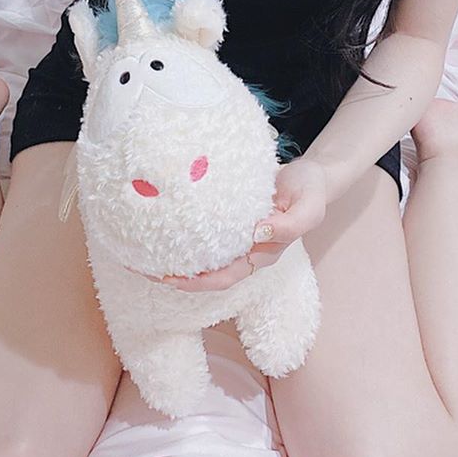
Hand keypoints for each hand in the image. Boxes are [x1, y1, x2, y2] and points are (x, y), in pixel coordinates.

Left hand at [127, 156, 328, 292]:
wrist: (312, 175)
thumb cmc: (309, 191)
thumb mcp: (308, 207)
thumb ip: (289, 225)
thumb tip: (257, 232)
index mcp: (263, 253)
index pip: (226, 276)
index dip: (200, 282)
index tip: (173, 278)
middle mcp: (247, 251)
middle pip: (209, 275)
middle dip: (179, 277)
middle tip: (147, 271)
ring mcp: (238, 237)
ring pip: (204, 257)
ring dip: (177, 260)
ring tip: (146, 256)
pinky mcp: (231, 219)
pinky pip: (206, 235)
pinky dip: (185, 237)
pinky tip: (164, 229)